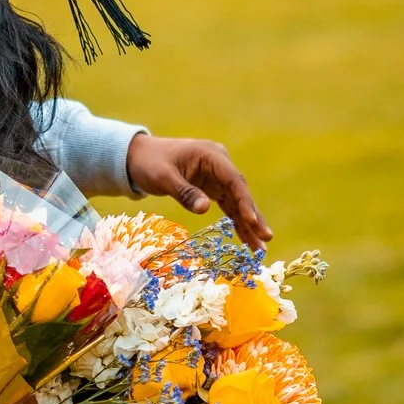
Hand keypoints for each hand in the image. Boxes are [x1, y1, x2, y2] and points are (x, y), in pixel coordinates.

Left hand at [126, 133, 270, 249]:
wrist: (137, 157)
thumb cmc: (149, 163)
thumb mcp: (163, 177)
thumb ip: (184, 192)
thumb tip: (205, 209)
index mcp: (211, 155)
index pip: (234, 180)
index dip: (244, 201)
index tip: (252, 221)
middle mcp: (219, 164)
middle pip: (241, 193)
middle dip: (253, 217)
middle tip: (266, 238)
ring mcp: (218, 176)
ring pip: (238, 202)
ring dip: (248, 224)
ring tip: (260, 248)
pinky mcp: (212, 188)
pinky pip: (228, 206)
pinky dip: (236, 222)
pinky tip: (247, 239)